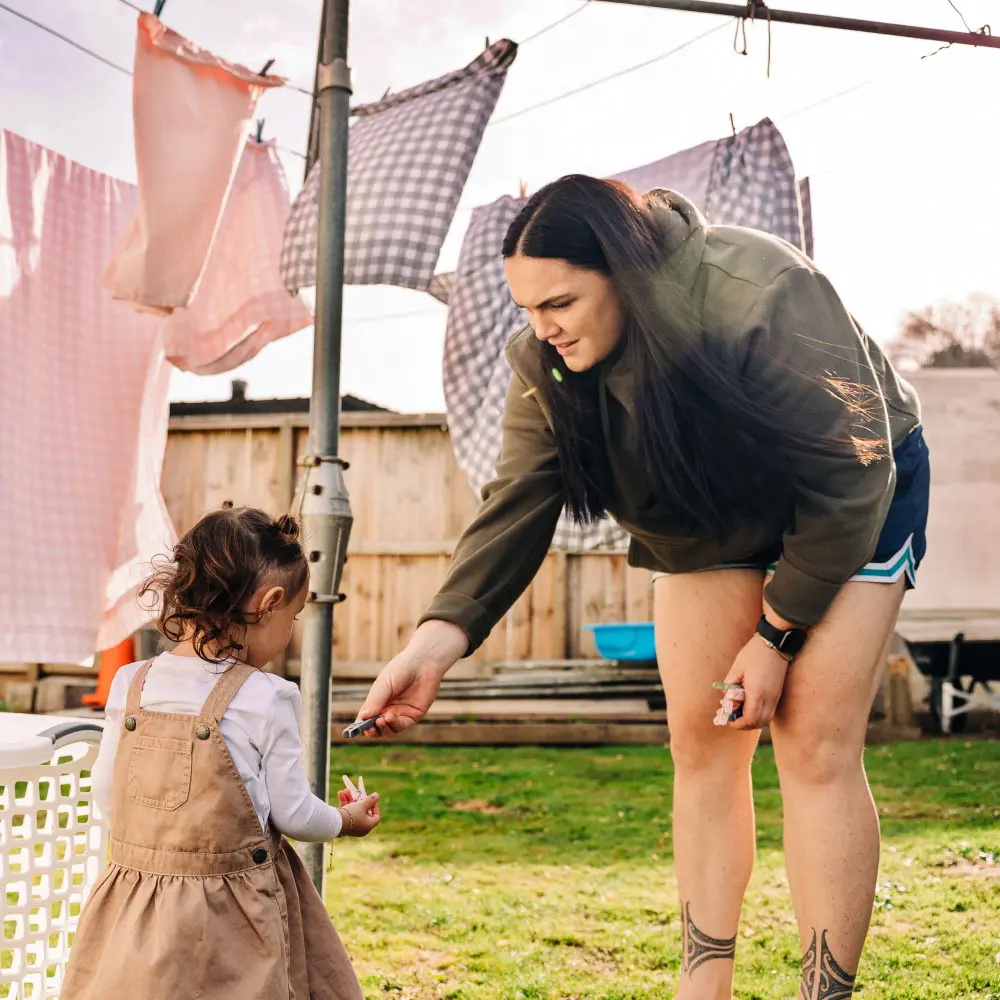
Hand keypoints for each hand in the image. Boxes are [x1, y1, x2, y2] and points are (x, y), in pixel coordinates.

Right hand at [337, 793, 379, 837]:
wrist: (335, 823)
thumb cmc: (352, 814)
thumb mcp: (362, 805)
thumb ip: (370, 800)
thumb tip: (377, 796)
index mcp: (368, 825)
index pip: (376, 816)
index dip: (375, 807)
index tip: (371, 800)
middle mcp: (361, 828)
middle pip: (363, 811)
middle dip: (358, 799)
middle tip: (357, 792)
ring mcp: (352, 826)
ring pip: (353, 810)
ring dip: (350, 799)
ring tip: (346, 790)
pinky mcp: (344, 824)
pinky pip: (346, 813)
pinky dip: (344, 804)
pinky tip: (340, 794)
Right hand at [356, 620, 466, 737]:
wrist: (423, 662)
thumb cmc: (401, 669)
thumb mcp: (383, 684)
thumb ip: (374, 701)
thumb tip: (362, 718)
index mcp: (378, 701)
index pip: (366, 718)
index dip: (361, 726)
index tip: (355, 729)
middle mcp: (388, 709)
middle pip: (376, 728)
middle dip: (371, 731)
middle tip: (369, 729)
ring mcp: (401, 713)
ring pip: (389, 730)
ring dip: (383, 729)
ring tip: (380, 720)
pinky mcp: (413, 715)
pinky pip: (401, 725)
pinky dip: (394, 724)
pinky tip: (389, 717)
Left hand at [722, 635, 790, 730]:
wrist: (776, 644)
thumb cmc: (754, 653)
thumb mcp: (736, 668)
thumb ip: (730, 686)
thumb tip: (726, 700)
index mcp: (757, 693)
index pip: (749, 719)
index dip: (737, 723)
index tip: (728, 719)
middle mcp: (769, 698)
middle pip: (758, 724)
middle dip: (744, 724)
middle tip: (732, 716)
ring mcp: (776, 697)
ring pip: (765, 720)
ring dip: (752, 721)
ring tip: (740, 711)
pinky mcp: (778, 694)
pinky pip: (769, 712)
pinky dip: (759, 714)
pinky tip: (749, 705)